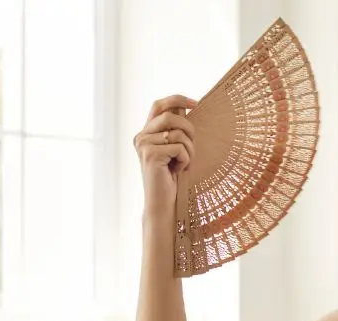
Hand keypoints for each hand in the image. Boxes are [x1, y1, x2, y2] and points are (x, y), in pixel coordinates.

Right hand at [132, 94, 196, 214]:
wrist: (164, 203)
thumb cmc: (173, 178)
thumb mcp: (175, 149)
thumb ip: (176, 130)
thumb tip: (186, 107)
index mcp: (146, 132)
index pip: (159, 105)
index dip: (177, 99)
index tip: (196, 103)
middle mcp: (141, 136)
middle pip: (171, 116)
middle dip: (189, 130)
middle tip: (191, 148)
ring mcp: (144, 145)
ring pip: (178, 133)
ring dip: (189, 150)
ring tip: (183, 164)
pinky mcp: (150, 154)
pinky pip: (179, 148)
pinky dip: (186, 160)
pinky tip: (178, 171)